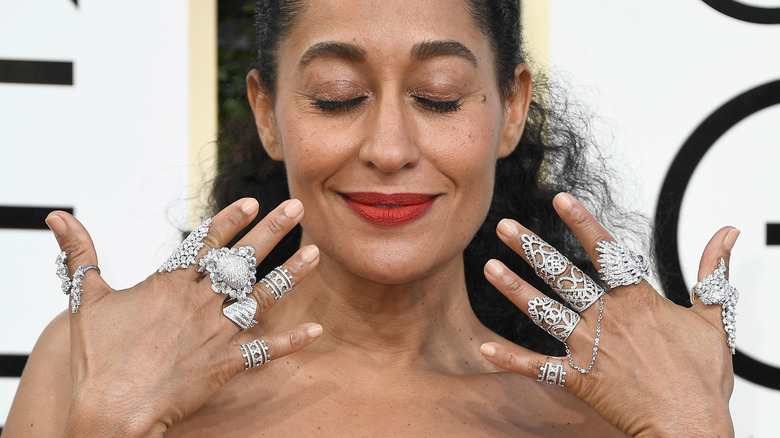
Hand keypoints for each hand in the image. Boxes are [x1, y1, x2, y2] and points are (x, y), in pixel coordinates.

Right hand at [46, 198, 321, 435]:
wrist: (110, 410)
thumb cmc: (97, 357)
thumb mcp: (86, 299)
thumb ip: (80, 255)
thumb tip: (58, 218)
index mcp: (169, 284)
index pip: (206, 243)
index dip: (230, 220)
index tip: (252, 202)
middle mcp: (199, 303)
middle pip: (242, 259)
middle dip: (272, 230)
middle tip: (297, 207)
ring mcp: (215, 333)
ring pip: (261, 297)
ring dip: (291, 274)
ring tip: (315, 253)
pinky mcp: (225, 364)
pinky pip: (265, 351)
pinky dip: (291, 341)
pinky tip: (316, 330)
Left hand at [480, 192, 736, 436]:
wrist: (691, 426)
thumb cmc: (703, 379)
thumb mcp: (714, 318)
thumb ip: (712, 272)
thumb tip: (727, 233)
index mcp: (637, 301)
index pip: (605, 251)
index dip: (582, 222)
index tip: (559, 199)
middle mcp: (607, 319)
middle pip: (562, 275)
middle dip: (531, 248)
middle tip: (504, 227)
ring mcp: (589, 348)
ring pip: (544, 311)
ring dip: (514, 289)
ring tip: (489, 268)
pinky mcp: (579, 378)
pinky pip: (538, 368)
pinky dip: (512, 360)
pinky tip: (485, 349)